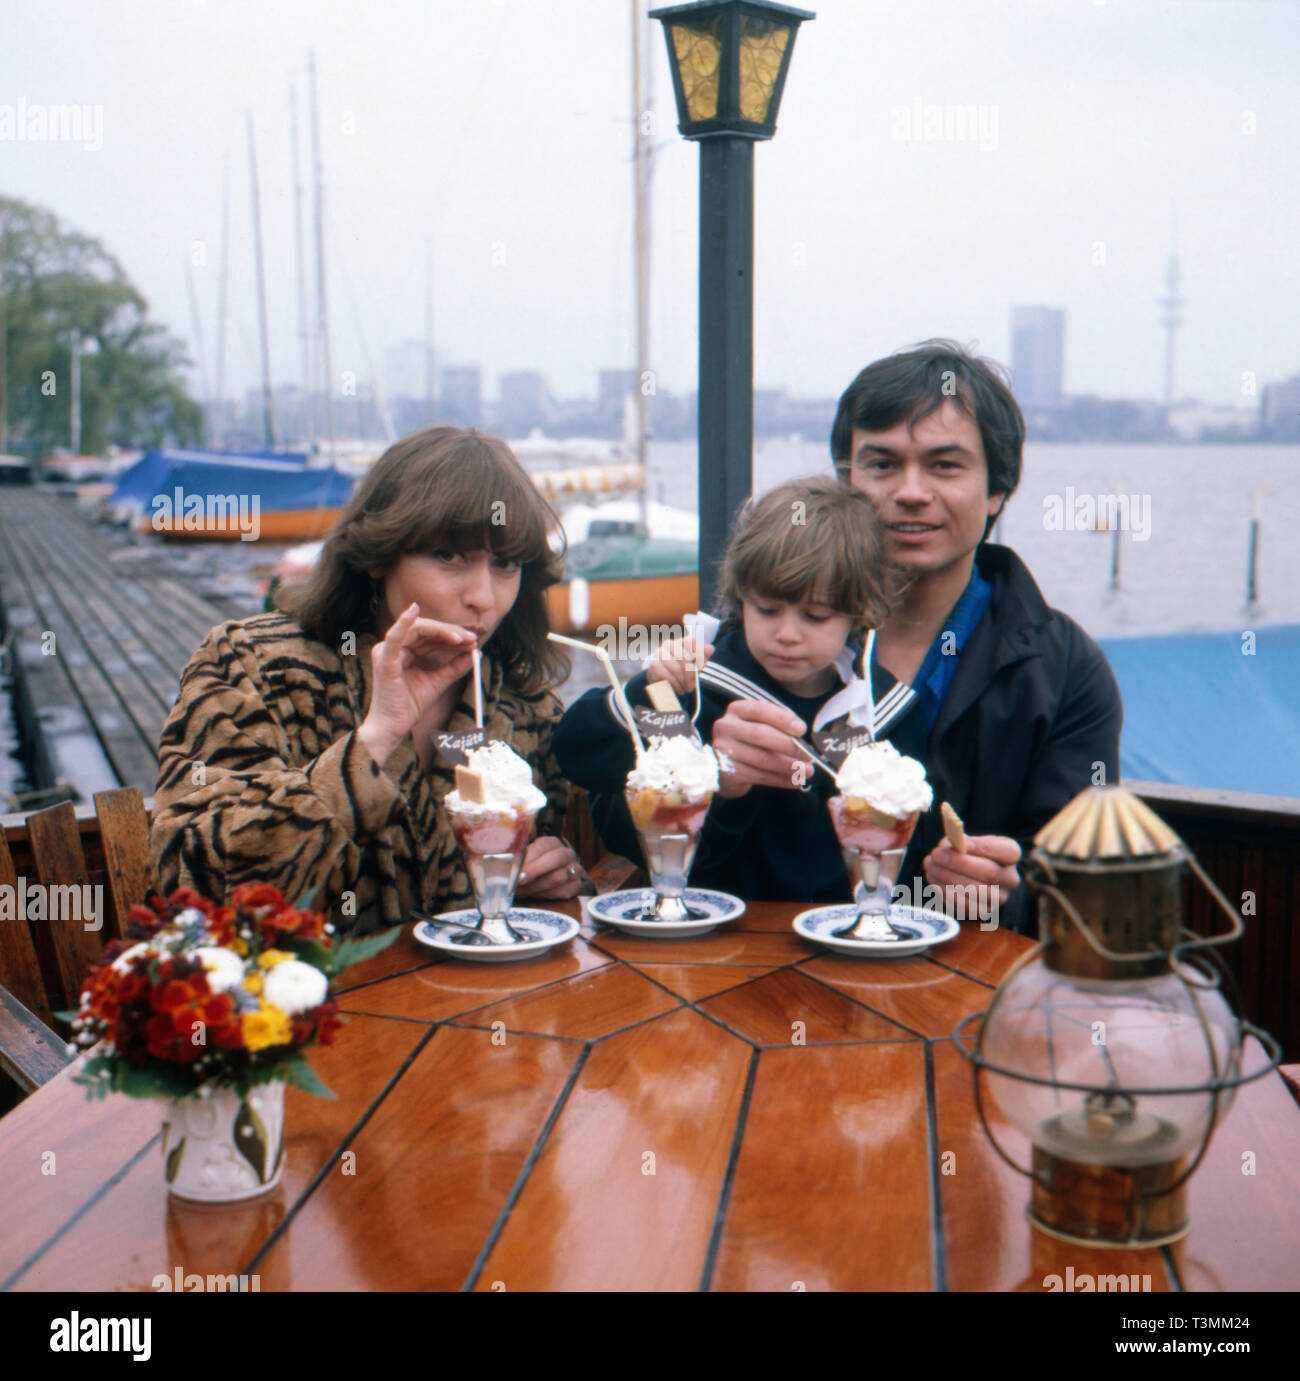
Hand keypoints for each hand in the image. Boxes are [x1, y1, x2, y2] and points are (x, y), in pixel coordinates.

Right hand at [359, 603, 475, 763]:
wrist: (394, 728)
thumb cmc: (410, 707)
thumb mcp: (438, 682)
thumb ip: (455, 667)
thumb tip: (476, 653)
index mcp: (403, 651)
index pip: (430, 635)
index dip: (452, 634)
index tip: (474, 638)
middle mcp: (394, 648)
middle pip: (425, 629)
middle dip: (451, 631)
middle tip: (472, 637)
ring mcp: (387, 652)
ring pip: (416, 629)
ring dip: (442, 630)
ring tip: (462, 638)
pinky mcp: (385, 659)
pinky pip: (395, 636)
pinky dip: (404, 622)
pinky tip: (414, 610)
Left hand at [516, 836, 584, 899]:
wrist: (547, 877)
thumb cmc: (529, 867)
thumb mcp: (521, 859)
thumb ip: (514, 860)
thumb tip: (500, 867)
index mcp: (551, 843)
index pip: (542, 847)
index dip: (528, 860)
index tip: (516, 872)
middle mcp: (566, 854)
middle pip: (555, 859)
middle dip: (535, 872)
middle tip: (519, 882)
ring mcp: (574, 869)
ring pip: (559, 877)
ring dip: (537, 886)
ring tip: (522, 891)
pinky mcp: (576, 885)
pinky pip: (563, 891)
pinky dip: (546, 895)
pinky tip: (535, 894)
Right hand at [646, 635, 712, 697]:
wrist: (661, 678)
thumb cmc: (681, 670)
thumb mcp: (694, 665)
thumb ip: (702, 657)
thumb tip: (711, 648)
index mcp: (681, 641)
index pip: (692, 641)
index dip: (699, 654)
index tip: (701, 668)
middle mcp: (669, 644)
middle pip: (684, 657)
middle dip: (690, 674)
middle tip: (693, 686)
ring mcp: (659, 652)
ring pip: (676, 668)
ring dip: (683, 682)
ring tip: (686, 689)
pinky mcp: (654, 664)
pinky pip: (667, 676)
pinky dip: (675, 685)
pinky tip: (679, 690)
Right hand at [710, 699, 807, 797]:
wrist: (725, 766)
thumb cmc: (751, 742)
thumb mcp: (763, 727)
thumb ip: (781, 730)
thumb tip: (805, 746)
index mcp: (737, 710)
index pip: (760, 710)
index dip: (782, 719)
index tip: (802, 729)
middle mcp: (726, 727)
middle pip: (759, 734)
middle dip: (788, 745)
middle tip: (808, 755)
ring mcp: (723, 750)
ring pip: (761, 759)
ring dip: (788, 766)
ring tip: (806, 771)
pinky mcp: (727, 772)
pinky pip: (759, 776)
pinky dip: (780, 779)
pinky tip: (794, 781)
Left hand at [922, 834, 1020, 927]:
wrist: (974, 876)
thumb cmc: (971, 854)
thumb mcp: (971, 841)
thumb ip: (960, 841)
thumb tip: (946, 847)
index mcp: (1011, 856)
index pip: (1007, 851)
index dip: (982, 846)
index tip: (958, 841)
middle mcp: (1010, 879)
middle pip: (989, 872)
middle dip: (958, 862)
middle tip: (936, 854)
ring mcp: (999, 899)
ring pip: (975, 891)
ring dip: (948, 878)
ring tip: (930, 867)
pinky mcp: (984, 913)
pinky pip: (965, 907)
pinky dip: (946, 894)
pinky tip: (934, 883)